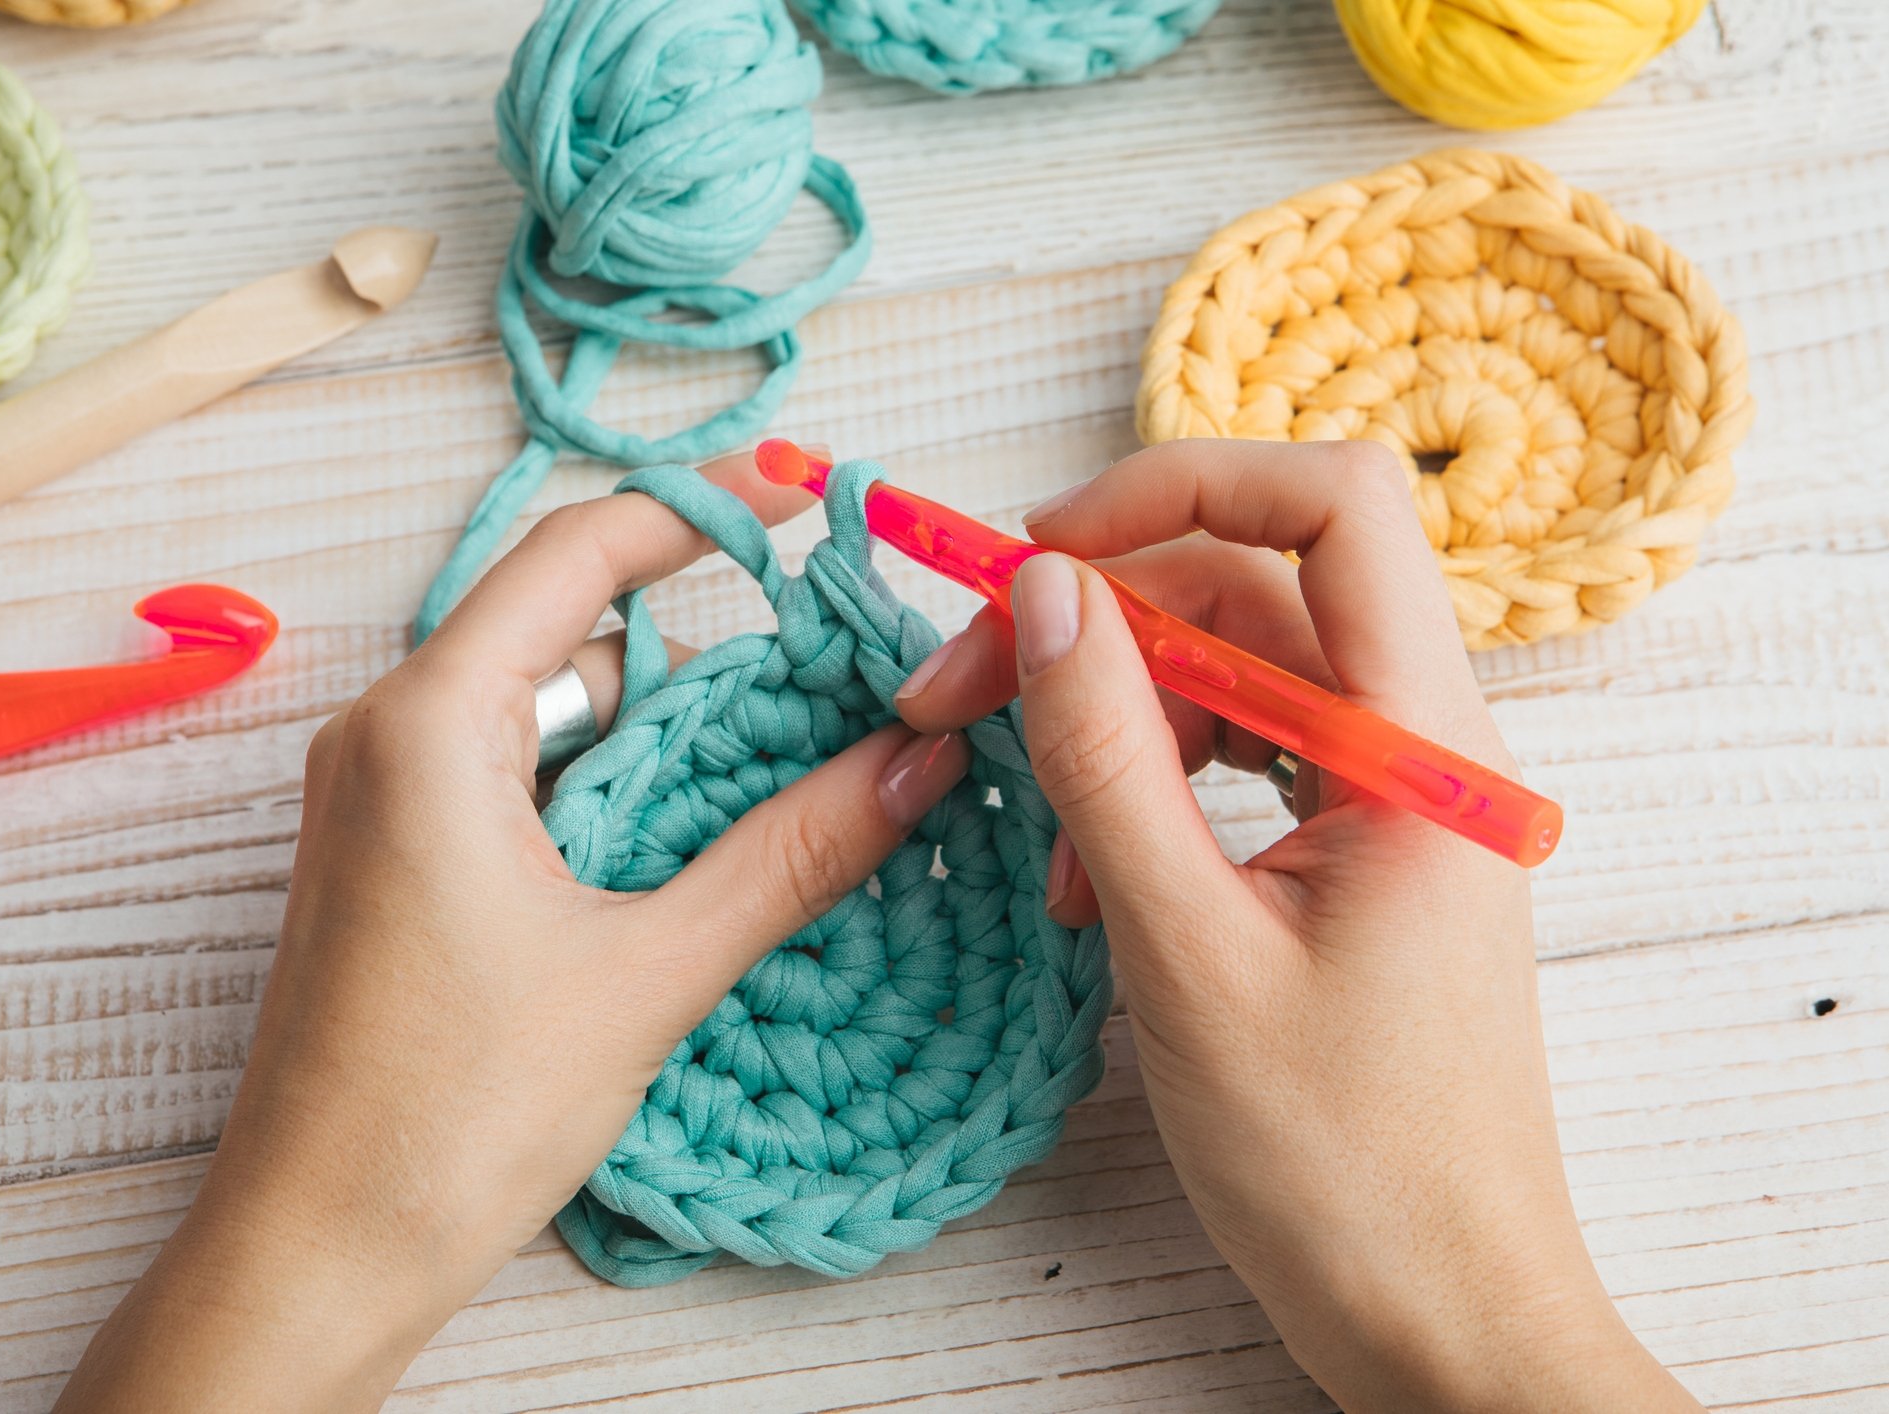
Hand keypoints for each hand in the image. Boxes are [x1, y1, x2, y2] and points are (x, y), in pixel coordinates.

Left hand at [56, 452, 970, 1411]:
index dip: (697, 512)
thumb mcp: (648, 971)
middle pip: (572, 634)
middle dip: (701, 658)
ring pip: (551, 714)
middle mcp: (387, 735)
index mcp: (430, 723)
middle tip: (827, 693)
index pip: (578, 552)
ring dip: (660, 743)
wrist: (311, 1255)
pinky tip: (687, 856)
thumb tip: (916, 762)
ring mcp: (379, 800)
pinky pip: (515, 778)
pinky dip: (607, 796)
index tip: (797, 502)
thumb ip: (789, 854)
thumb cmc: (446, 1118)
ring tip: (777, 794)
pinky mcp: (391, 861)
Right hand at [896, 439, 1699, 1413]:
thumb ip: (1109, 757)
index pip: (1331, 507)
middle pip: (1247, 593)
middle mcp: (1417, 744)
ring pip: (1230, 679)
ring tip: (1036, 835)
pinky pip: (1237, 766)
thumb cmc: (1345, 1166)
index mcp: (1421, 741)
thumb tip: (1039, 591)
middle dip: (1094, 624)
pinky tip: (1088, 880)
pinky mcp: (1354, 859)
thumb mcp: (1188, 952)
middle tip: (952, 693)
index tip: (1037, 552)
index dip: (1178, 486)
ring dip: (1111, 723)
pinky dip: (1149, 794)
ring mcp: (1387, 802)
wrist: (1440, 1319)